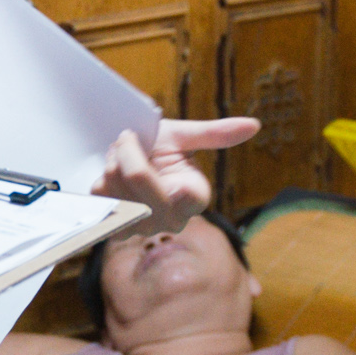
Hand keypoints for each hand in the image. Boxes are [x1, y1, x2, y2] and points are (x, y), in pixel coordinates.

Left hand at [94, 119, 258, 234]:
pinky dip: (101, 178)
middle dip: (128, 150)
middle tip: (127, 137)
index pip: (191, 198)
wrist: (124, 162)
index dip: (182, 194)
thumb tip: (254, 125)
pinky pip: (101, 197)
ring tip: (121, 157)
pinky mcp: (117, 229)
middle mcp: (171, 220)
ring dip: (113, 161)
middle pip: (141, 179)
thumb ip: (216, 133)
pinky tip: (110, 175)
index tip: (177, 185)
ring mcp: (143, 227)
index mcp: (194, 197)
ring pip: (117, 186)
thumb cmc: (157, 147)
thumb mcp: (183, 136)